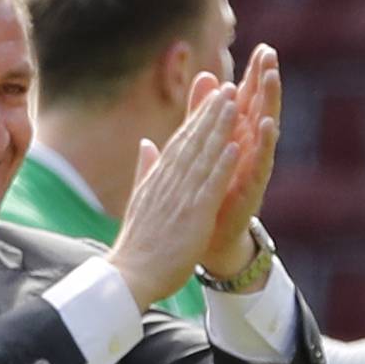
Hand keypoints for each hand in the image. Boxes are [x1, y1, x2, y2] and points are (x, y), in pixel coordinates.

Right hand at [107, 83, 240, 307]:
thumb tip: (146, 143)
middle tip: (226, 87)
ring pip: (202, 157)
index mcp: (156, 179)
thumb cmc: (137, 246)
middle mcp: (167, 183)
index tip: (211, 95)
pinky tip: (235, 146)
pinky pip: (210, 186)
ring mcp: (179, 198)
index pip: (179, 141)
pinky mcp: (192, 216)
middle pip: (191, 141)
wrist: (129, 276)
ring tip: (234, 104)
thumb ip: (145, 169)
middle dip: (210, 113)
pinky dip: (222, 165)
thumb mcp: (139, 199)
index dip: (196, 116)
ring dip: (219, 129)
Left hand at [200, 45, 281, 280]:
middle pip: (261, 108)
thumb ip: (205, 113)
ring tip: (272, 79)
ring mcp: (252, 168)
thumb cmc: (210, 191)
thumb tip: (208, 76)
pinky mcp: (251, 189)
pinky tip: (269, 124)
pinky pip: (260, 163)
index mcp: (237, 138)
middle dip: (267, 81)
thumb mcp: (205, 146)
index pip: (249, 101)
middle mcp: (249, 150)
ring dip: (269, 103)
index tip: (263, 48)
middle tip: (272, 54)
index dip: (256, 76)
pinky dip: (264, 143)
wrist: (209, 239)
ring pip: (265, 130)